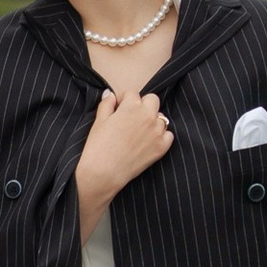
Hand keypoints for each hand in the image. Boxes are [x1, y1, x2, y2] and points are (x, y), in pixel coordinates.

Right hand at [76, 84, 171, 231]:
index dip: (124, 100)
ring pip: (161, 118)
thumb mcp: (99, 121)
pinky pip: (168, 135)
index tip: (119, 108)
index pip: (133, 93)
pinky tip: (148, 142)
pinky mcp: (162, 147)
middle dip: (143, 105)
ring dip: (152, 121)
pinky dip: (161, 137)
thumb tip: (111, 95)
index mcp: (132, 106)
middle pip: (152, 100)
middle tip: (131, 118)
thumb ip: (107, 104)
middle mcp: (148, 116)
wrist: (103, 172)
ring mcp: (157, 132)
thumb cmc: (98, 146)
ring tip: (139, 133)